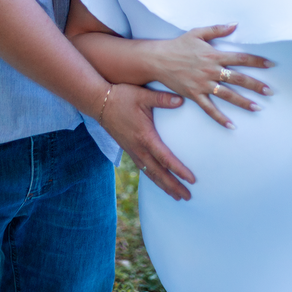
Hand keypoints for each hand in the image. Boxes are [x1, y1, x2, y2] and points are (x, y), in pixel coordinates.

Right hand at [99, 83, 195, 199]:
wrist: (99, 102)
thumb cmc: (122, 97)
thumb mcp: (143, 95)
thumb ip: (162, 99)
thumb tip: (182, 100)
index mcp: (144, 136)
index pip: (165, 158)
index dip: (179, 170)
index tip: (191, 180)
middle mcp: (138, 148)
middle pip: (158, 173)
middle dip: (173, 186)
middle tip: (188, 197)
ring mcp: (132, 151)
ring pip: (150, 174)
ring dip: (164, 186)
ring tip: (177, 196)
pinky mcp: (128, 150)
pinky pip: (143, 169)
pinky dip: (153, 178)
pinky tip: (159, 182)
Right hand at [149, 24, 274, 128]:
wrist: (158, 59)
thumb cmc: (178, 45)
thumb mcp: (197, 33)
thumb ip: (217, 29)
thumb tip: (235, 24)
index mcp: (213, 55)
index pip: (240, 58)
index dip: (256, 61)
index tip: (270, 65)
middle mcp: (210, 71)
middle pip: (238, 78)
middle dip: (256, 85)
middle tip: (270, 91)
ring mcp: (203, 84)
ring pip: (227, 95)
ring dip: (244, 102)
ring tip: (258, 108)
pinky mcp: (194, 95)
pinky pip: (209, 109)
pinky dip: (220, 118)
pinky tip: (231, 125)